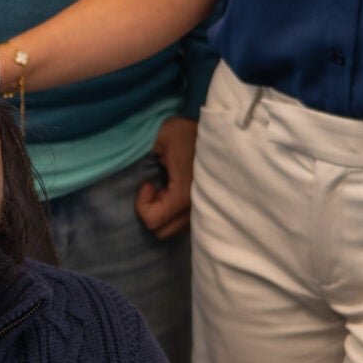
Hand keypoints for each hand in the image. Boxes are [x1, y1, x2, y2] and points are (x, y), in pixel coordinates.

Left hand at [134, 117, 196, 240]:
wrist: (219, 130)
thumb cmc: (189, 132)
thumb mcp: (162, 139)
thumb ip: (147, 162)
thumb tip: (146, 178)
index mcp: (183, 196)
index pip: (153, 221)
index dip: (142, 204)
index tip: (149, 183)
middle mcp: (195, 210)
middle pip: (162, 232)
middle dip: (152, 211)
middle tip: (157, 187)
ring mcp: (203, 211)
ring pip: (174, 230)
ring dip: (165, 213)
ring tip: (168, 188)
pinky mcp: (207, 208)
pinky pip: (184, 222)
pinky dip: (175, 212)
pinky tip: (178, 190)